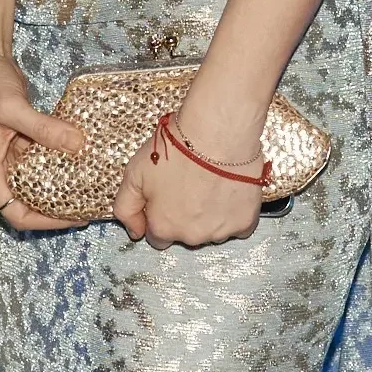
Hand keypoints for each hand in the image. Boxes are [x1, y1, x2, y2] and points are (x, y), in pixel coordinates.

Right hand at [0, 54, 85, 232]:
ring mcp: (10, 156)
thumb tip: (77, 143)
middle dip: (57, 210)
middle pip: (28, 204)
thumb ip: (43, 127)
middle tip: (89, 206)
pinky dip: (60, 164)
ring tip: (91, 189)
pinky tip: (82, 161)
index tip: (74, 217)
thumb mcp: (12, 107)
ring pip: (37, 184)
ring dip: (61, 188)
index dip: (44, 222)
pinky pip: (42, 162)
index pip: (15, 213)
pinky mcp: (21, 142)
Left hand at [112, 115, 263, 248]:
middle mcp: (191, 236)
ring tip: (211, 184)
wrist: (217, 134)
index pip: (158, 237)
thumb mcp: (134, 174)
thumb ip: (126, 208)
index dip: (160, 216)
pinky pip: (238, 226)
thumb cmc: (177, 150)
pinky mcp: (245, 221)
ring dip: (210, 215)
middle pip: (186, 234)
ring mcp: (220, 231)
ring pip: (212, 231)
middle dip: (185, 216)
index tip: (167, 199)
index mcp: (163, 227)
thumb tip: (134, 231)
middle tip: (189, 185)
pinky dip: (234, 213)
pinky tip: (229, 191)